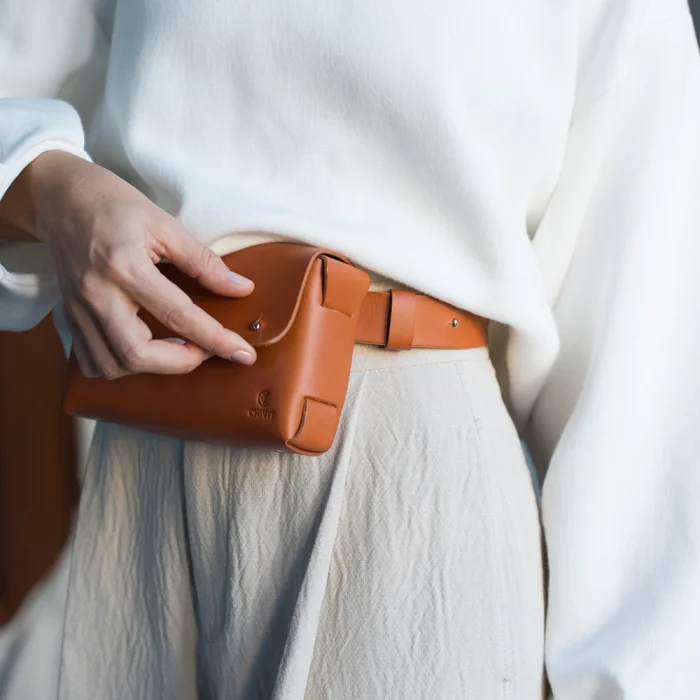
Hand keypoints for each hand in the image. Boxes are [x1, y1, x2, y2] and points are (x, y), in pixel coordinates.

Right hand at [23, 151, 256, 378]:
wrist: (60, 197)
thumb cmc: (114, 205)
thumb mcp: (164, 224)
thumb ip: (203, 261)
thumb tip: (241, 289)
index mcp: (124, 266)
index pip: (178, 315)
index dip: (216, 340)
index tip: (243, 354)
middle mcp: (97, 294)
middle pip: (137, 354)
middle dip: (181, 363)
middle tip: (205, 351)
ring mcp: (77, 309)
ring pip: (112, 365)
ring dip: (152, 368)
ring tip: (176, 351)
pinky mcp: (68, 317)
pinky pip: (91, 361)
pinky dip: (121, 367)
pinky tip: (142, 352)